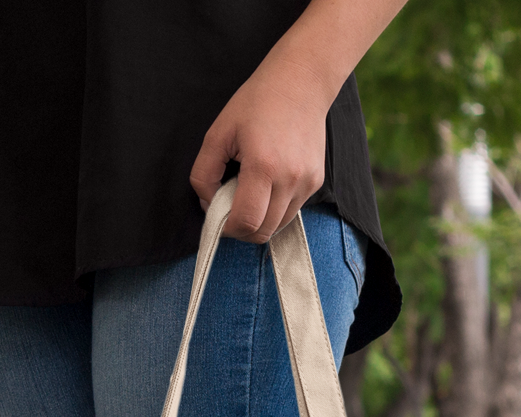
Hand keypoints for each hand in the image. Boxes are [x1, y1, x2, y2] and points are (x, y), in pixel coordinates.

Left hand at [190, 52, 334, 243]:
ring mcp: (307, 183)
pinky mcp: (316, 182)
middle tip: (230, 208)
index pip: (245, 222)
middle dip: (241, 229)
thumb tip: (208, 204)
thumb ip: (204, 174)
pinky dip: (274, 210)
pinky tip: (267, 186)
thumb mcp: (218, 133)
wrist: (301, 81)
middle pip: (262, 232)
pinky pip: (291, 212)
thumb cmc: (257, 102)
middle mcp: (290, 179)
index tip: (218, 215)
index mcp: (264, 167)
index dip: (227, 228)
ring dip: (259, 221)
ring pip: (278, 226)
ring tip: (249, 194)